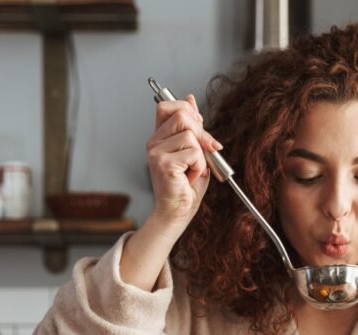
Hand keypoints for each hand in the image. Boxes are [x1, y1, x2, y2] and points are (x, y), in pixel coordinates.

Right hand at [145, 93, 222, 238]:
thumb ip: (192, 126)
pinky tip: (189, 177)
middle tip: (204, 152)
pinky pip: (194, 153)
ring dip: (201, 155)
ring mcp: (156, 153)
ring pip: (191, 135)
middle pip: (182, 115)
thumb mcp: (194, 150)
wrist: (177, 212)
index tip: (198, 127)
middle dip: (201, 132)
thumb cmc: (185, 186)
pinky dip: (199, 166)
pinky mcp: (164, 164)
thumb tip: (191, 99)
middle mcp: (153, 143)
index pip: (166, 106)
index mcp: (159, 137)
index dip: (186, 110)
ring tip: (192, 170)